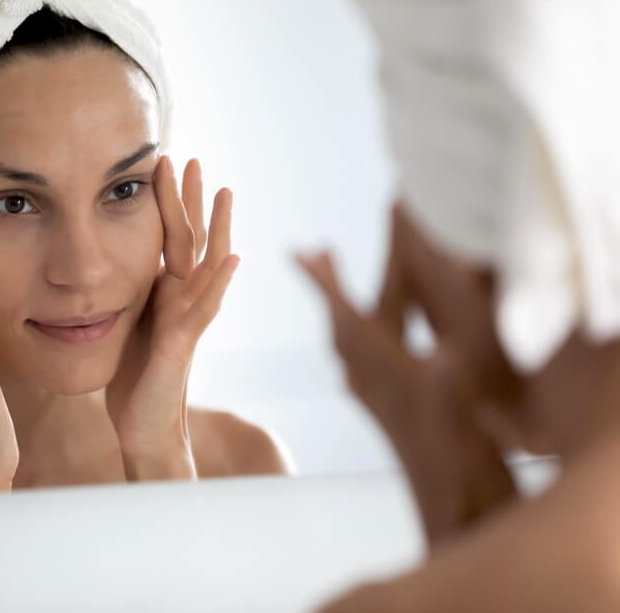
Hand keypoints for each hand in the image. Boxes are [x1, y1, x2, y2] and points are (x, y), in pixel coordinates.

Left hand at [106, 156, 239, 480]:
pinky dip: (220, 281)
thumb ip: (127, 292)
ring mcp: (187, 319)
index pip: (169, 237)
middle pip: (191, 240)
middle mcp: (181, 300)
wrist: (142, 426)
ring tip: (225, 191)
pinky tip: (233, 256)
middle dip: (192, 200)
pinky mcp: (182, 343)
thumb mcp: (125, 322)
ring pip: (206, 265)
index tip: (162, 163)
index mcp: (165, 292)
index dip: (167, 202)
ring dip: (217, 227)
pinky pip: (204, 308)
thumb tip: (107, 263)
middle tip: (194, 159)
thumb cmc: (133, 377)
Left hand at [297, 204, 518, 546]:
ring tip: (334, 276)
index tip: (296, 254)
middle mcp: (371, 384)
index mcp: (384, 375)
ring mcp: (378, 396)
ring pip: (350, 342)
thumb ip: (445, 386)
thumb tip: (443, 356)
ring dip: (342, 306)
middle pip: (342, 323)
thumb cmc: (462, 464)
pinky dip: (361, 333)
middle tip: (313, 251)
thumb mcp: (458, 417)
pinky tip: (369, 330)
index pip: (346, 319)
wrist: (457, 506)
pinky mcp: (389, 408)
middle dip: (330, 285)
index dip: (324, 285)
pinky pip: (365, 360)